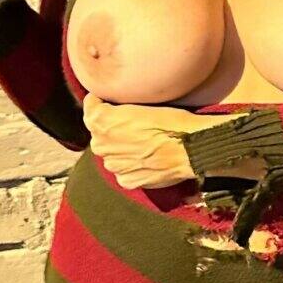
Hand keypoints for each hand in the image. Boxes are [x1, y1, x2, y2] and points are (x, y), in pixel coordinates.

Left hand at [83, 91, 255, 189]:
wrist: (192, 150)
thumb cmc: (172, 123)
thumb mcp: (143, 103)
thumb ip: (118, 108)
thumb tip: (112, 108)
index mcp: (101, 120)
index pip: (91, 105)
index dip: (102, 102)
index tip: (112, 101)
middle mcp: (101, 144)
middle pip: (99, 132)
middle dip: (112, 128)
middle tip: (135, 124)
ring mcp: (113, 165)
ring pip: (111, 153)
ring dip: (122, 148)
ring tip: (144, 142)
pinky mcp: (126, 181)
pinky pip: (123, 171)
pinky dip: (132, 165)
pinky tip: (148, 158)